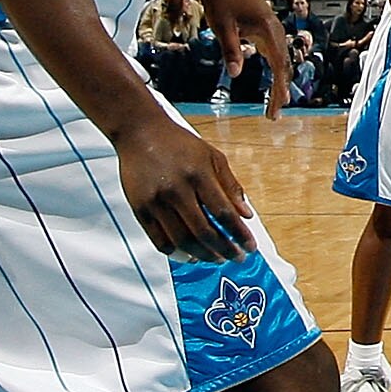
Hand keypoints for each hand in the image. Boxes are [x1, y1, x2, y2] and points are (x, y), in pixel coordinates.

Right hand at [115, 117, 257, 262]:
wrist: (140, 132)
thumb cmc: (180, 144)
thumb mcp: (213, 156)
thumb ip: (230, 186)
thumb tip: (246, 215)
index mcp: (199, 175)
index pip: (224, 213)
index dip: (239, 234)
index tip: (250, 247)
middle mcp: (177, 190)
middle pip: (204, 231)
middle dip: (224, 250)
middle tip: (236, 258)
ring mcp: (156, 202)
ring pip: (182, 240)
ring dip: (202, 255)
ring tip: (215, 259)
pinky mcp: (140, 209)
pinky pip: (158, 240)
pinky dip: (175, 253)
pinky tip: (188, 256)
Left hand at [197, 0, 290, 121]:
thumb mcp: (222, 26)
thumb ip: (230, 50)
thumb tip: (235, 74)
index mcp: (267, 30)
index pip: (279, 66)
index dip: (278, 89)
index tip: (277, 108)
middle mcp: (274, 29)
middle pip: (283, 65)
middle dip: (280, 90)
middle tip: (274, 114)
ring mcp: (270, 27)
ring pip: (281, 59)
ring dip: (279, 81)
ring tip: (276, 102)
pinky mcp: (263, 27)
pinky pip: (274, 52)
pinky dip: (275, 69)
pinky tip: (272, 79)